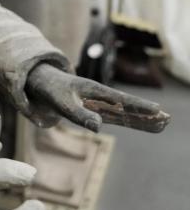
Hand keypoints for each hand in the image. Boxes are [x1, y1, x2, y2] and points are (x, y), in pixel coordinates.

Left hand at [26, 63, 169, 132]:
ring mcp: (99, 102)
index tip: (156, 109)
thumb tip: (99, 126)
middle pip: (127, 106)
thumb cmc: (52, 91)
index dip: (138, 106)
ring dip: (141, 118)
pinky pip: (115, 116)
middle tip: (167, 120)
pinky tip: (142, 124)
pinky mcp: (95, 109)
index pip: (120, 100)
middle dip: (146, 113)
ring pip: (124, 112)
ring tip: (161, 124)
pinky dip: (129, 121)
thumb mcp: (62, 103)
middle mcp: (100, 96)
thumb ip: (79, 114)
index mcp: (94, 90)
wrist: (42, 83)